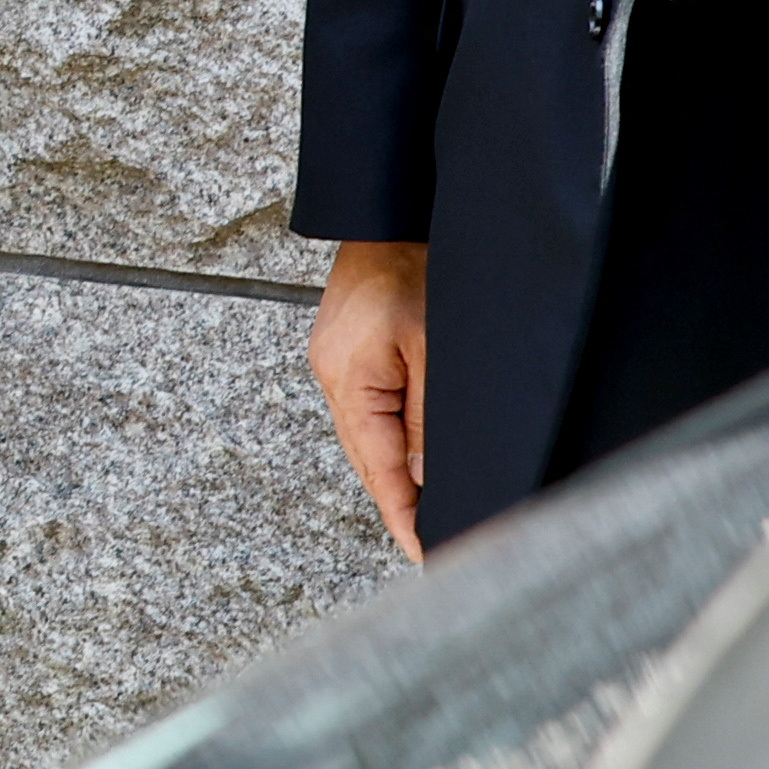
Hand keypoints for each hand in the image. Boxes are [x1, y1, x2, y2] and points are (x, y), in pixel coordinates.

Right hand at [311, 239, 427, 561]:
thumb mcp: (435, 348)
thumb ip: (430, 417)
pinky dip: (386, 441)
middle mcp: (333, 378)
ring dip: (391, 474)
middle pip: (366, 459)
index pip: (378, 468)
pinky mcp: (343, 353)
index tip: (425, 553)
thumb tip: (426, 478)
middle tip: (431, 545)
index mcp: (349, 380)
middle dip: (397, 504)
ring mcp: (334, 365)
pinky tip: (407, 458)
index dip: (403, 515)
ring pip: (365, 439)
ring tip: (423, 513)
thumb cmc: (416, 268)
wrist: (388, 214)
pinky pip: (365, 413)